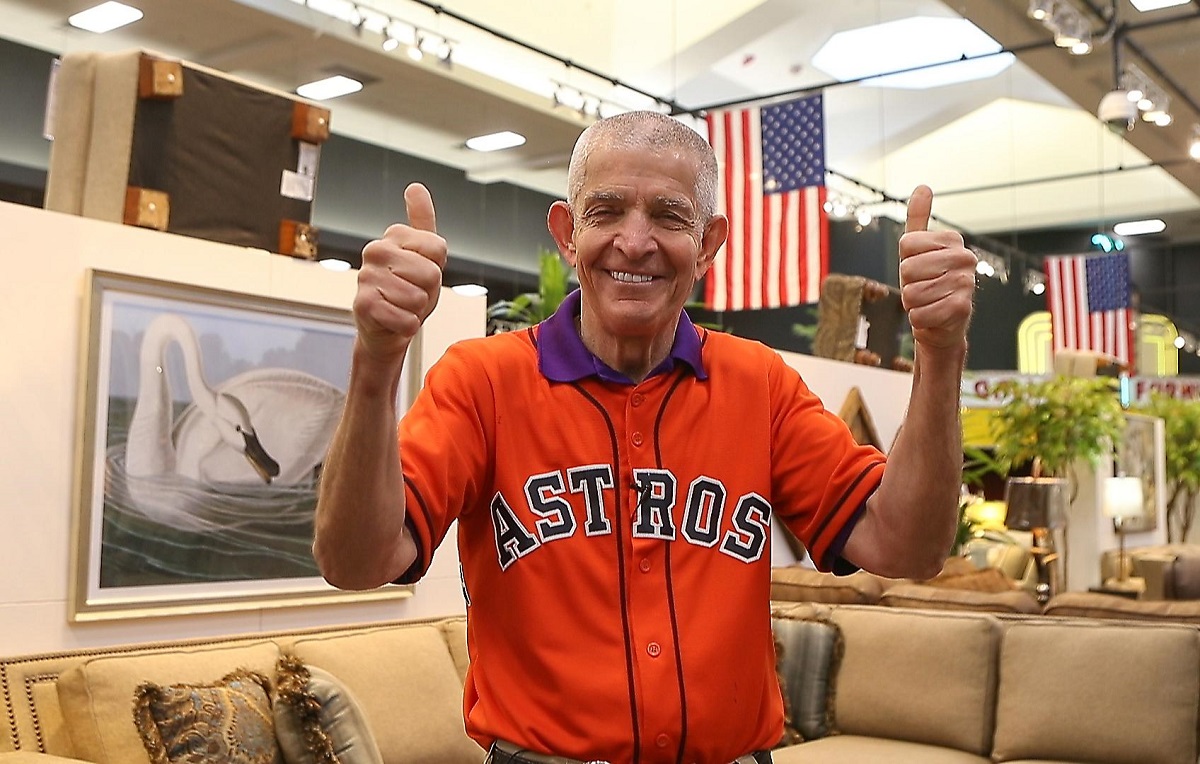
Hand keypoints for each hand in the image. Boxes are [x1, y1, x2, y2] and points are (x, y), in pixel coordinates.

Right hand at [353, 183, 446, 363]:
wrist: (386, 326)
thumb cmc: (407, 289)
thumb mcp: (424, 254)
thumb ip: (422, 220)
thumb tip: (415, 187)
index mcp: (393, 235)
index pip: (439, 249)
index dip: (437, 268)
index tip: (420, 273)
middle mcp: (376, 250)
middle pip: (431, 274)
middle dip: (428, 291)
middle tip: (411, 292)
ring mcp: (366, 277)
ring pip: (419, 298)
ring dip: (416, 310)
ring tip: (401, 305)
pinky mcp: (363, 305)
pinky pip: (406, 319)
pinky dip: (406, 326)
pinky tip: (393, 320)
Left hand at [897, 185, 975, 351]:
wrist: (942, 323)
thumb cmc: (927, 283)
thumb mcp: (917, 250)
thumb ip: (918, 219)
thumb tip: (923, 187)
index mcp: (952, 239)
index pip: (906, 244)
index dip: (904, 261)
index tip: (919, 268)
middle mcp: (964, 257)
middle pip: (907, 268)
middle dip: (908, 284)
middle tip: (923, 288)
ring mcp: (966, 282)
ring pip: (911, 293)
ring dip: (913, 303)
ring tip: (928, 301)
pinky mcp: (962, 308)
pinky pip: (920, 313)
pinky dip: (919, 319)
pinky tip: (932, 315)